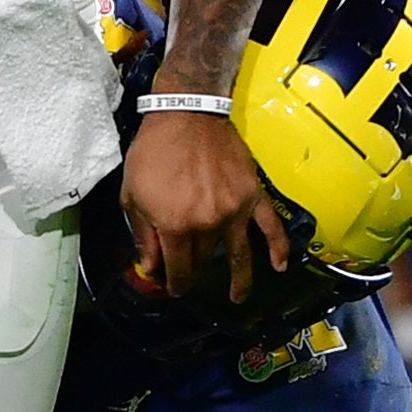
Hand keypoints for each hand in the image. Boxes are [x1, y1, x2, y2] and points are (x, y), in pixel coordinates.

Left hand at [120, 108, 290, 307]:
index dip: (175, 283)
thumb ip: (142, 235)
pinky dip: (278, 248)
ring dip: (240, 280)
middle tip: (192, 277)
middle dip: (196, 272)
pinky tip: (279, 266)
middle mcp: (207, 223)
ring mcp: (234, 211)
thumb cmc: (154, 151)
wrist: (185, 113)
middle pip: (205, 261)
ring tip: (238, 297)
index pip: (178, 268)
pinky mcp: (252, 195)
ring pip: (237, 254)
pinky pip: (270, 226)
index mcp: (175, 225)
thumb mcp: (132, 194)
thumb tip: (150, 266)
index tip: (174, 288)